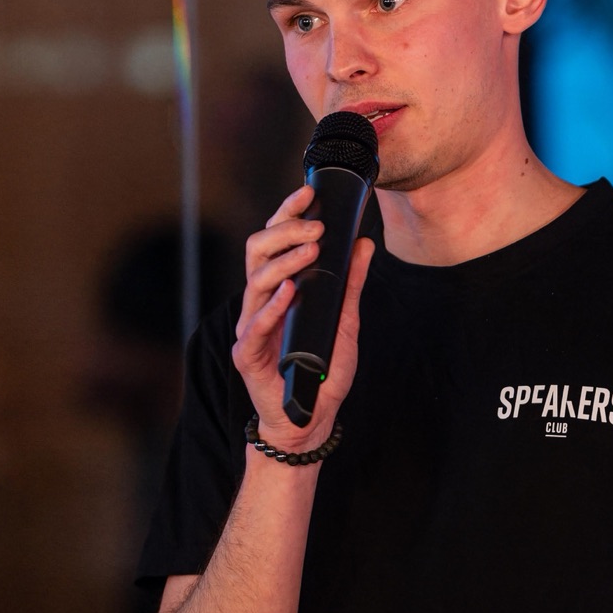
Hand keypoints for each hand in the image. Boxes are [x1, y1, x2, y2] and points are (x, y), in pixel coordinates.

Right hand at [231, 183, 374, 451]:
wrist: (308, 419)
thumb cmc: (320, 370)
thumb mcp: (345, 321)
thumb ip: (352, 284)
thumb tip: (365, 243)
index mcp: (278, 289)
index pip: (274, 241)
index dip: (286, 214)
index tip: (307, 193)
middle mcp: (260, 302)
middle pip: (257, 252)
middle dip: (284, 231)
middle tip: (316, 226)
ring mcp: (250, 327)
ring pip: (255, 282)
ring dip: (284, 262)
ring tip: (310, 250)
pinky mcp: (247, 355)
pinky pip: (253, 326)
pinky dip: (271, 307)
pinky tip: (289, 291)